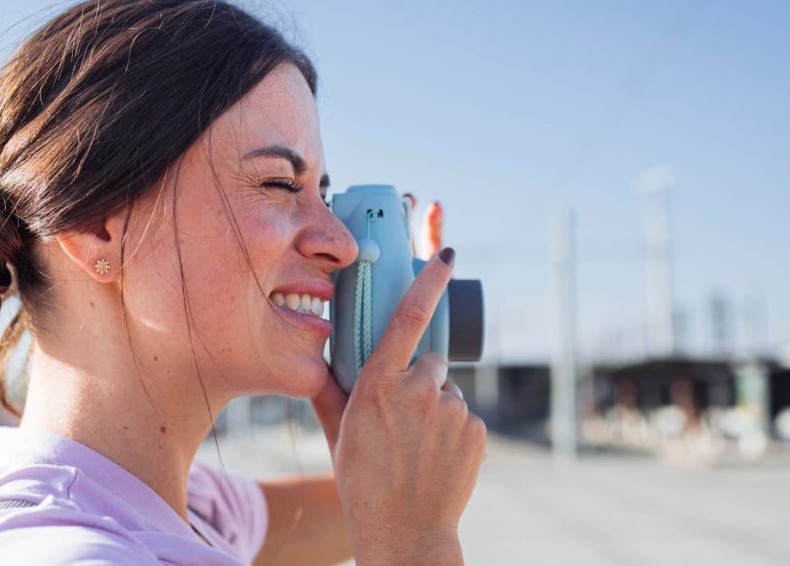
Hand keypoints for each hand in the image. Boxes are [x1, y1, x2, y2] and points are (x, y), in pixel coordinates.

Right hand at [330, 247, 485, 564]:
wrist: (405, 533)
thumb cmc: (363, 484)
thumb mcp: (338, 435)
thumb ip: (328, 392)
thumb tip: (314, 362)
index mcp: (378, 385)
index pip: (408, 318)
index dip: (429, 282)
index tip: (447, 257)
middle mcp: (418, 390)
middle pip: (428, 363)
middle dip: (419, 381)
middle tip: (403, 422)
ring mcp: (450, 410)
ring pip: (447, 393)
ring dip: (436, 410)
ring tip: (418, 448)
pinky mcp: (475, 430)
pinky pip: (465, 418)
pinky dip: (454, 433)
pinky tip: (437, 458)